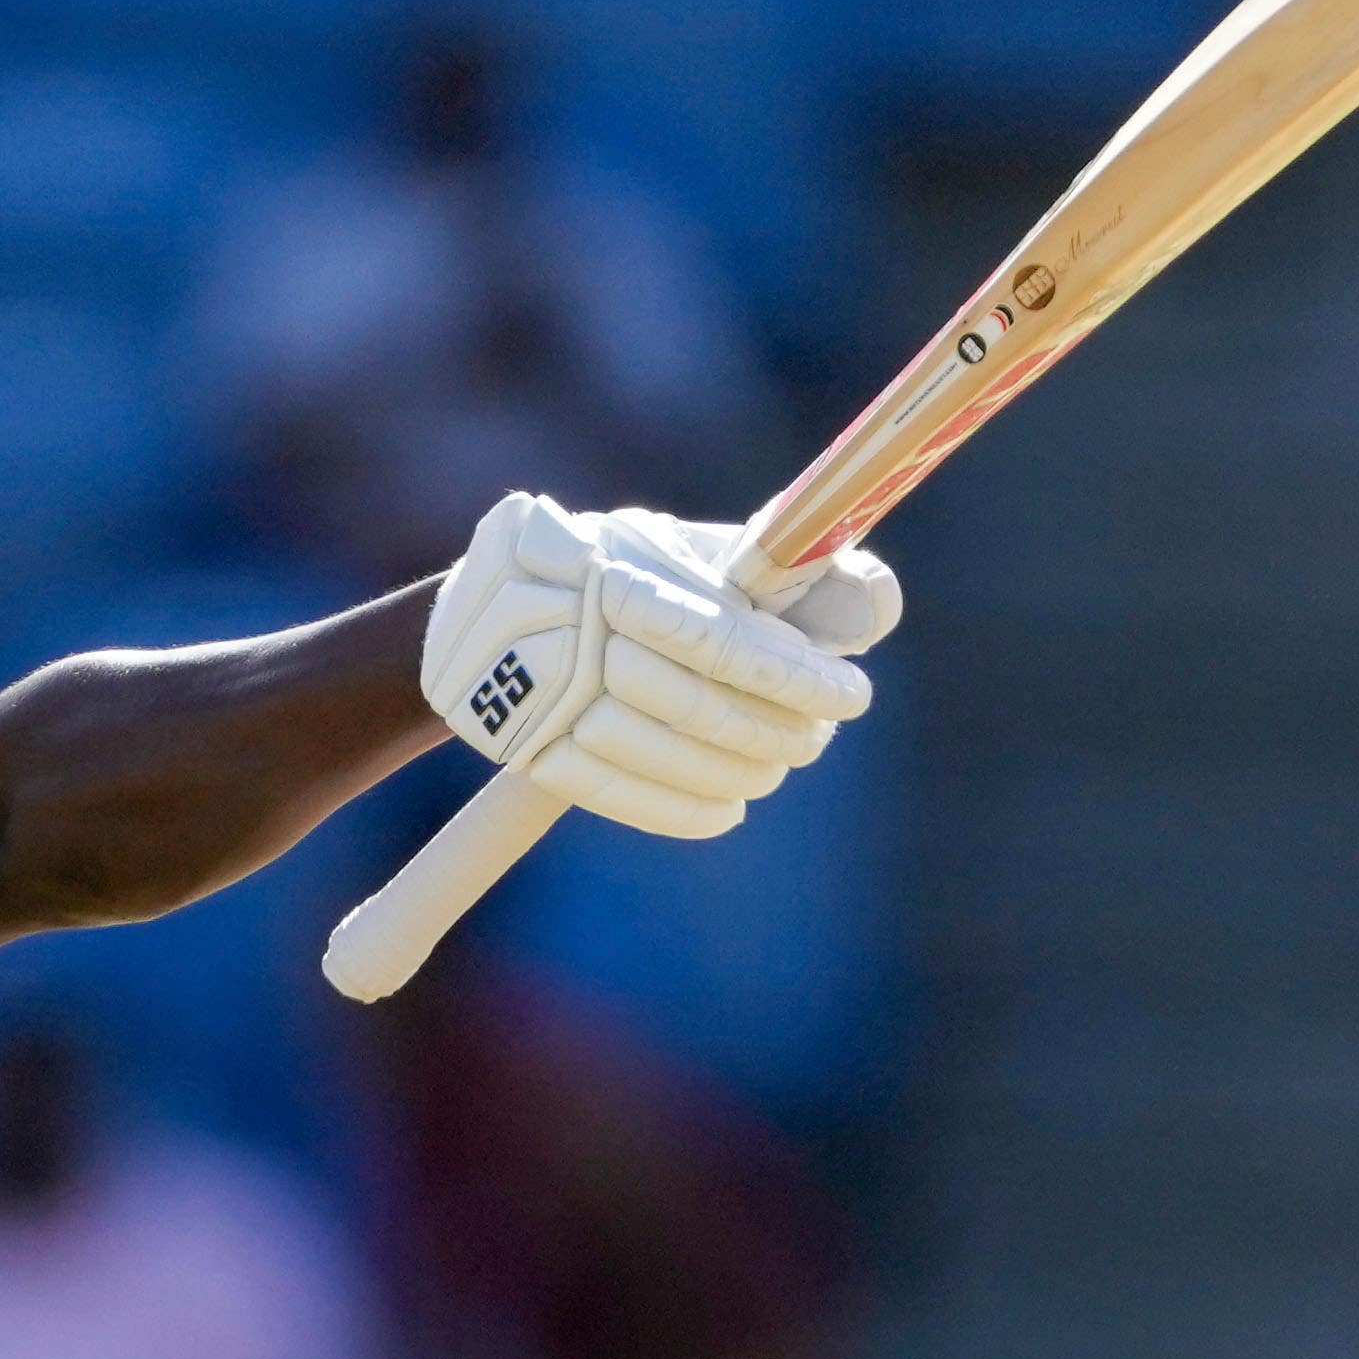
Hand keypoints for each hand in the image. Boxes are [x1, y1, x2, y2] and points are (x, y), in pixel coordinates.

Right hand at [420, 492, 894, 838]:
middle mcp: (570, 631)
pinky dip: (681, 810)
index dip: (794, 675)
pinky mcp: (523, 748)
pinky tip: (728, 810)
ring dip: (738, 773)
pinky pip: (613, 794)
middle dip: (775, 730)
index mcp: (617, 568)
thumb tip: (876, 603)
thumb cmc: (617, 569)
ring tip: (777, 767)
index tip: (852, 696)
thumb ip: (782, 569)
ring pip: (659, 754)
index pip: (720, 639)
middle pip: (695, 705)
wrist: (482, 604)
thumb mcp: (686, 548)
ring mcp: (540, 697)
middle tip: (816, 737)